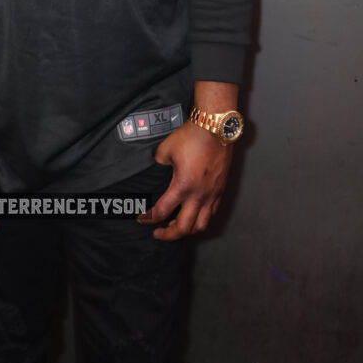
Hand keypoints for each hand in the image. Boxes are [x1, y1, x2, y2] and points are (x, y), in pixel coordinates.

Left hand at [137, 121, 232, 240]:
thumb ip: (159, 163)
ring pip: (201, 225)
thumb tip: (159, 168)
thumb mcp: (165, 148)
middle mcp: (199, 195)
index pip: (162, 211)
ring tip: (177, 227)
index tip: (142, 218)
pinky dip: (201, 219)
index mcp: (183, 186)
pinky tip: (194, 214)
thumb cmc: (192, 136)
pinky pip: (212, 213)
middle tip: (158, 233)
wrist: (216, 128)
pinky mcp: (220, 190)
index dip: (149, 218)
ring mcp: (212, 194)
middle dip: (168, 235)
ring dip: (187, 230)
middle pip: (184, 228)